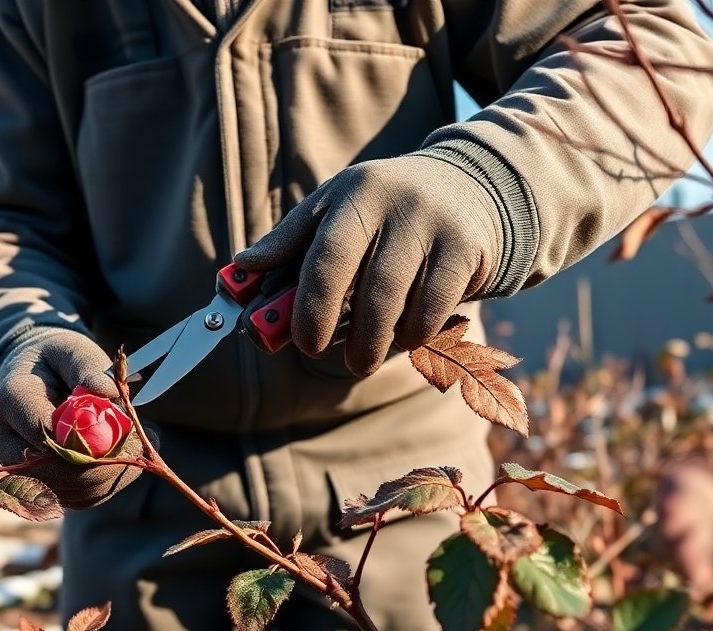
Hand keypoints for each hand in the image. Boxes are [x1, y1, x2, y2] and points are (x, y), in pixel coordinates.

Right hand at [0, 328, 142, 507]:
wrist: (33, 379)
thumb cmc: (56, 361)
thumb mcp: (70, 350)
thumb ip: (87, 366)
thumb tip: (108, 392)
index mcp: (12, 400)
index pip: (43, 429)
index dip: (88, 436)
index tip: (126, 426)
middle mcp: (8, 442)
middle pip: (54, 472)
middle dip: (103, 462)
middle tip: (141, 443)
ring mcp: (22, 470)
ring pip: (69, 492)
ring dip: (109, 476)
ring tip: (137, 447)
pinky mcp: (42, 487)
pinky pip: (77, 499)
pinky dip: (107, 485)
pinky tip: (127, 461)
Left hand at [233, 155, 501, 376]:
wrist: (471, 185)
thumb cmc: (383, 209)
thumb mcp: (335, 209)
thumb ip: (289, 241)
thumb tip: (242, 267)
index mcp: (352, 195)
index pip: (326, 257)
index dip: (312, 307)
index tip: (304, 343)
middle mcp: (397, 205)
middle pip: (370, 288)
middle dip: (352, 336)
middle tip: (340, 361)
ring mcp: (436, 227)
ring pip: (405, 304)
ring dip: (382, 341)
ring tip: (367, 355)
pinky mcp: (467, 249)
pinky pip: (437, 308)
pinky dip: (416, 332)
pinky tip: (406, 335)